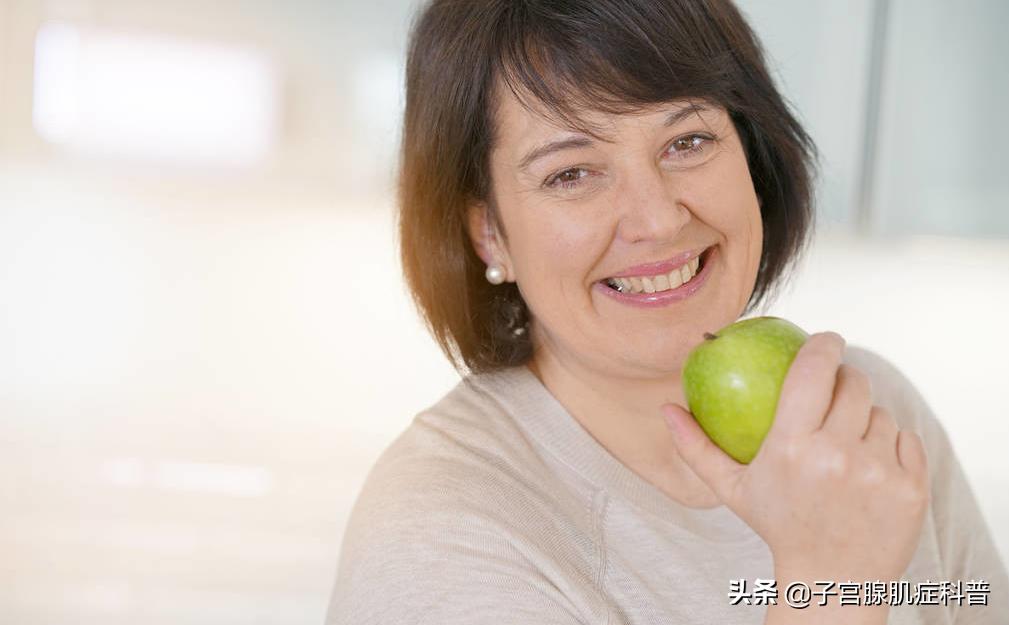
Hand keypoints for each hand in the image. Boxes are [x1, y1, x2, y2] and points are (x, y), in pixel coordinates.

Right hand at [662, 332, 929, 583]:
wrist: (833, 581)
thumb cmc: (780, 527)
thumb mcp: (732, 489)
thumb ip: (696, 447)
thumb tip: (667, 408)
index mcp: (791, 448)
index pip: (814, 370)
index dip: (824, 344)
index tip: (825, 341)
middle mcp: (836, 455)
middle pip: (854, 383)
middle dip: (845, 380)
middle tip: (834, 394)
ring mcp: (878, 472)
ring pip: (882, 412)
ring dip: (867, 419)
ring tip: (848, 444)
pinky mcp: (911, 487)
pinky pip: (907, 439)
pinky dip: (892, 445)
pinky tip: (873, 465)